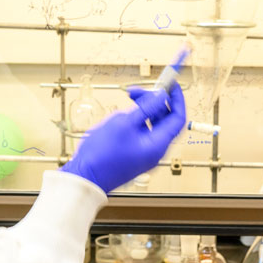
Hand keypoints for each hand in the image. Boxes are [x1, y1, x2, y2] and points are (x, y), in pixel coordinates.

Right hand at [60, 84, 185, 193]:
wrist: (84, 177)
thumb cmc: (101, 155)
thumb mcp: (124, 123)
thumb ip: (146, 108)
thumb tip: (161, 96)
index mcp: (158, 145)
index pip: (177, 118)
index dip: (176, 99)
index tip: (170, 85)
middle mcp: (154, 150)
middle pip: (164, 119)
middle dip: (154, 101)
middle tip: (137, 90)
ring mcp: (144, 152)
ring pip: (152, 124)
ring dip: (143, 108)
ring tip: (128, 99)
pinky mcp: (134, 152)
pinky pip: (141, 131)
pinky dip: (137, 119)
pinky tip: (124, 114)